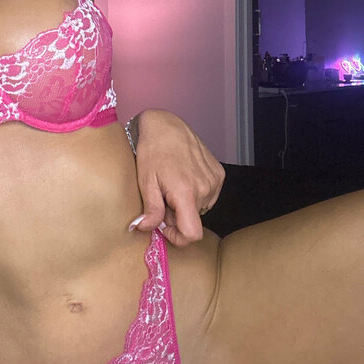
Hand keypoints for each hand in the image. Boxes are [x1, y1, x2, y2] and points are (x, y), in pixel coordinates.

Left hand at [128, 110, 224, 246]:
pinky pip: (208, 195)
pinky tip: (184, 177)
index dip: (179, 237)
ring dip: (186, 204)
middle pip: (193, 220)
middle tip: (163, 197)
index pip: (193, 233)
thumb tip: (144, 229)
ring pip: (200, 208)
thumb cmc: (152, 151)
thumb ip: (150, 209)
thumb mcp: (146, 182)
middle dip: (177, 215)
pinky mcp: (219, 174)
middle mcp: (205, 188)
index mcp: (186, 192)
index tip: (166, 228)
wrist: (166, 125)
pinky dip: (196, 193)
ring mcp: (215, 180)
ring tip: (172, 185)